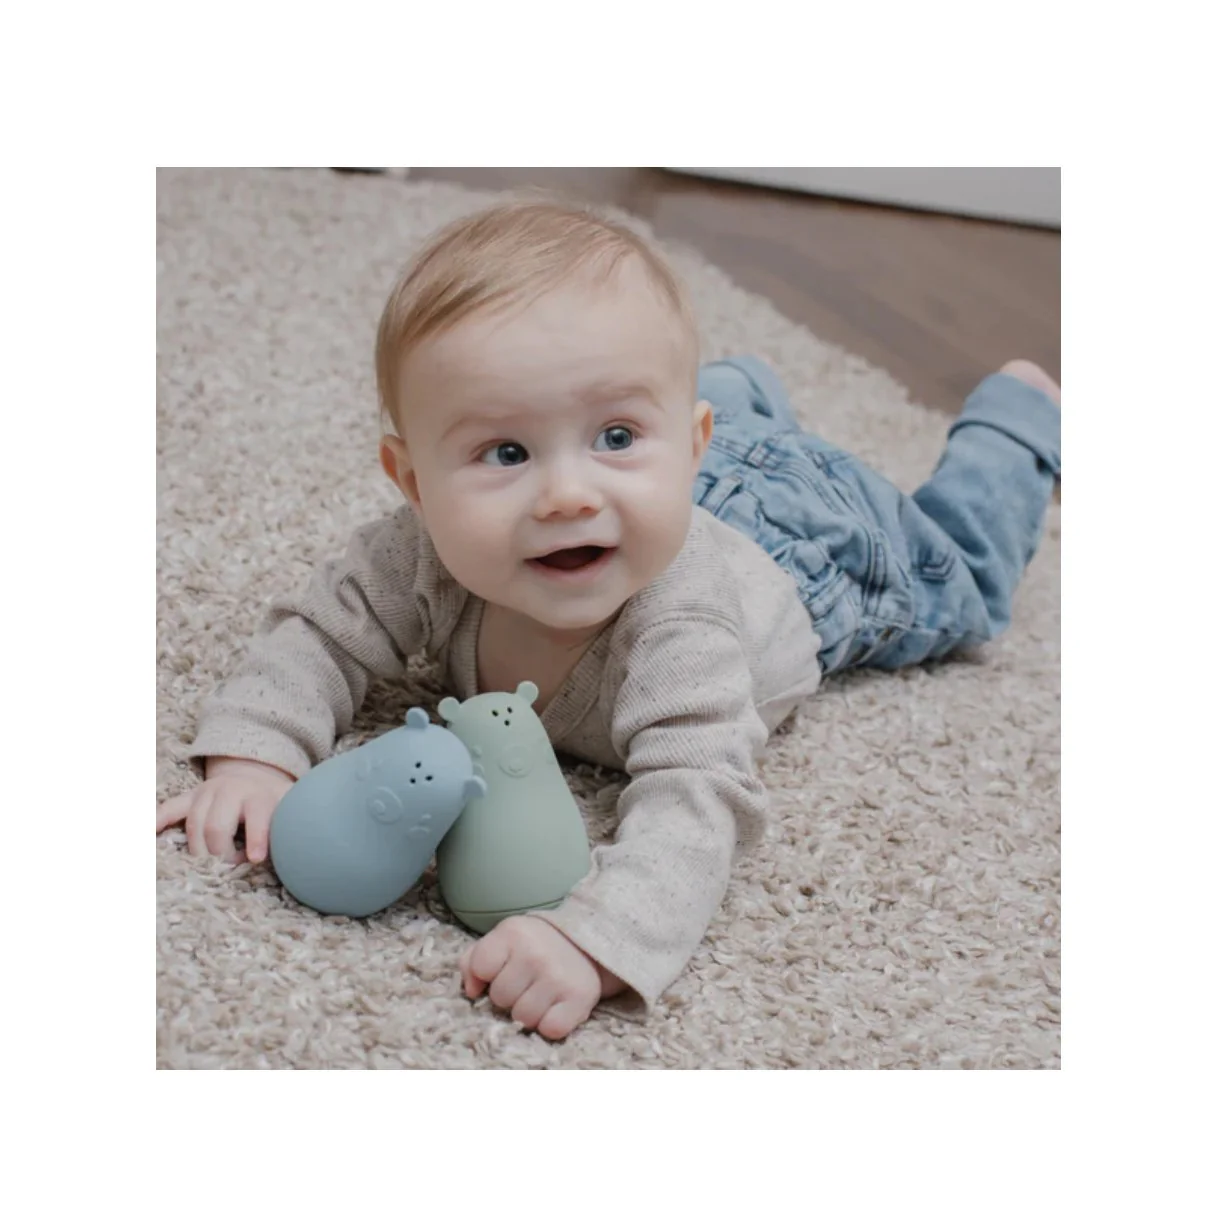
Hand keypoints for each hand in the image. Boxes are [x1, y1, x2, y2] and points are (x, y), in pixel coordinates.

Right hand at [156, 757, 294, 863]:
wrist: (257, 775)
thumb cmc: (277, 804)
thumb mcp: (291, 809)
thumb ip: (294, 827)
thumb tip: (305, 855)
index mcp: (259, 797)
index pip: (257, 817)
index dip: (257, 837)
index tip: (255, 858)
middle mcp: (230, 792)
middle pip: (215, 827)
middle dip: (220, 854)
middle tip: (229, 869)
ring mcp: (207, 794)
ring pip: (193, 826)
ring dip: (199, 851)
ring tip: (210, 866)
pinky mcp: (190, 798)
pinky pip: (170, 809)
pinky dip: (158, 821)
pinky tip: (147, 833)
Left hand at [460, 914, 626, 1039]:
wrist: (585, 943)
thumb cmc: (534, 946)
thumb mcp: (503, 939)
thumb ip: (474, 960)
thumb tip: (471, 991)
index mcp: (513, 933)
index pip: (481, 967)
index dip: (487, 974)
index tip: (502, 969)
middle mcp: (535, 954)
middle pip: (500, 998)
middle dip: (509, 995)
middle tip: (525, 983)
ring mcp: (558, 977)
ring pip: (523, 1018)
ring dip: (529, 1012)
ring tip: (540, 995)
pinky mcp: (579, 999)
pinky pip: (550, 1030)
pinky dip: (551, 1024)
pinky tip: (555, 1007)